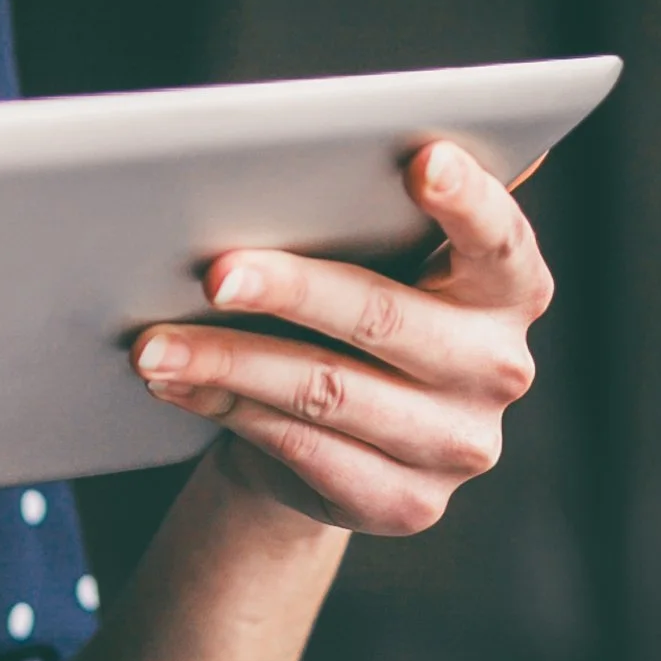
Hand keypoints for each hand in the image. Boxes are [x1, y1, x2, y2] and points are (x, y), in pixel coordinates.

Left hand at [127, 140, 552, 534]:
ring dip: (227, 360)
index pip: (498, 238)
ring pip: (326, 389)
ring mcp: (458, 444)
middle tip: (215, 273)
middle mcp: (497, 367)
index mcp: (506, 288)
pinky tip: (175, 384)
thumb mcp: (372, 262)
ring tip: (154, 343)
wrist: (332, 435)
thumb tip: (260, 175)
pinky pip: (301, 447)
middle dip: (291, 288)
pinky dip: (226, 408)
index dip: (467, 198)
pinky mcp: (407, 502)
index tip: (423, 159)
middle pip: (383, 316)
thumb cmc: (349, 309)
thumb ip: (360, 219)